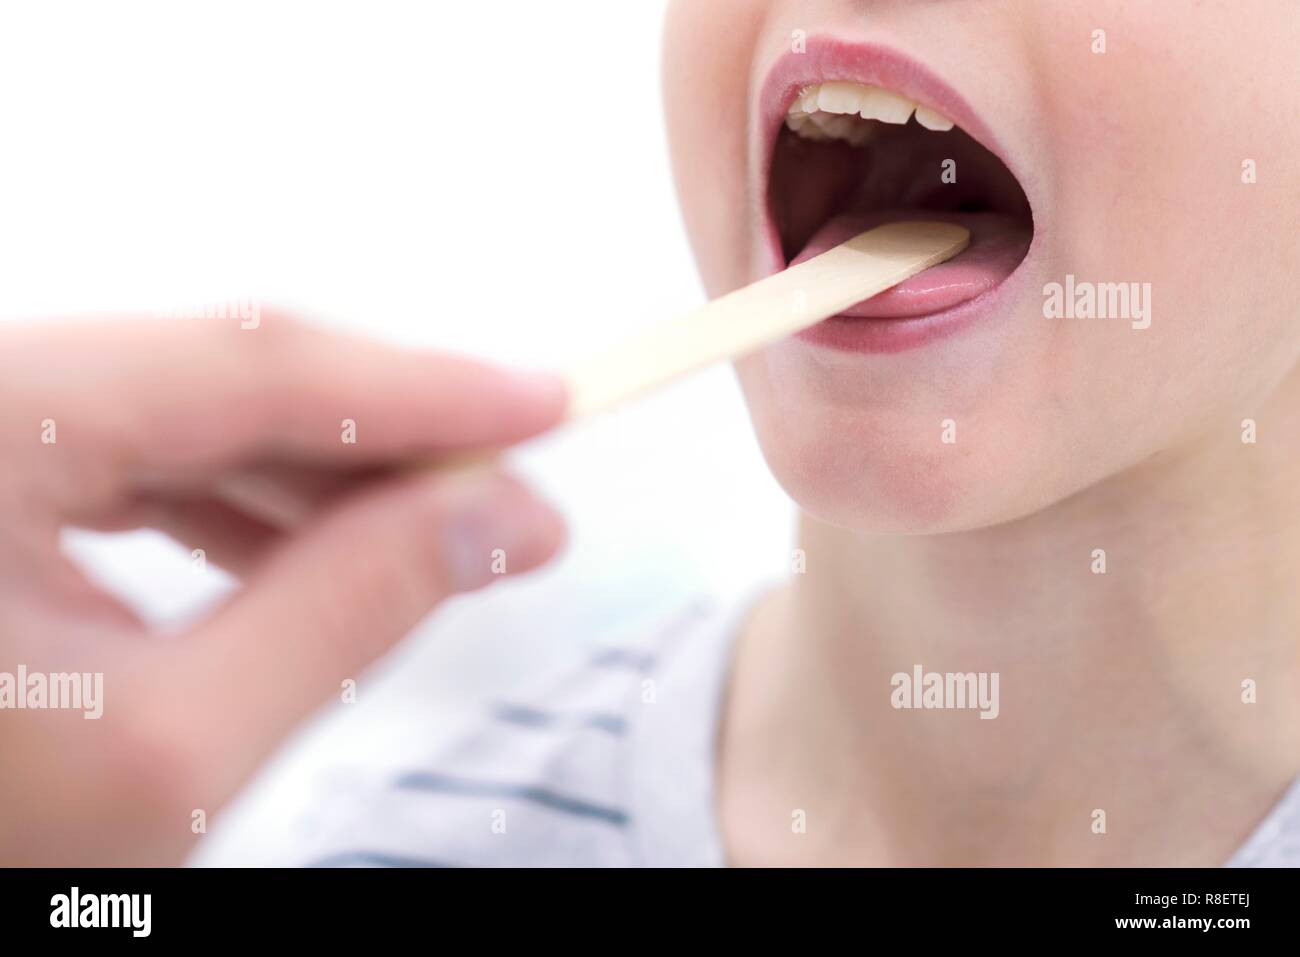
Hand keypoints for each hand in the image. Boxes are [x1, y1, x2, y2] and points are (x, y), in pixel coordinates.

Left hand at [0, 313, 566, 863]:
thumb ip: (351, 611)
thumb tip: (496, 518)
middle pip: (217, 377)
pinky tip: (297, 546)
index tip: (544, 406)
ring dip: (312, 473)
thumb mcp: (175, 750)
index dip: (419, 387)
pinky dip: (229, 501)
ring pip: (176, 414)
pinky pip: (124, 458)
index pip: (247, 366)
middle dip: (379, 439)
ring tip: (427, 531)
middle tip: (507, 492)